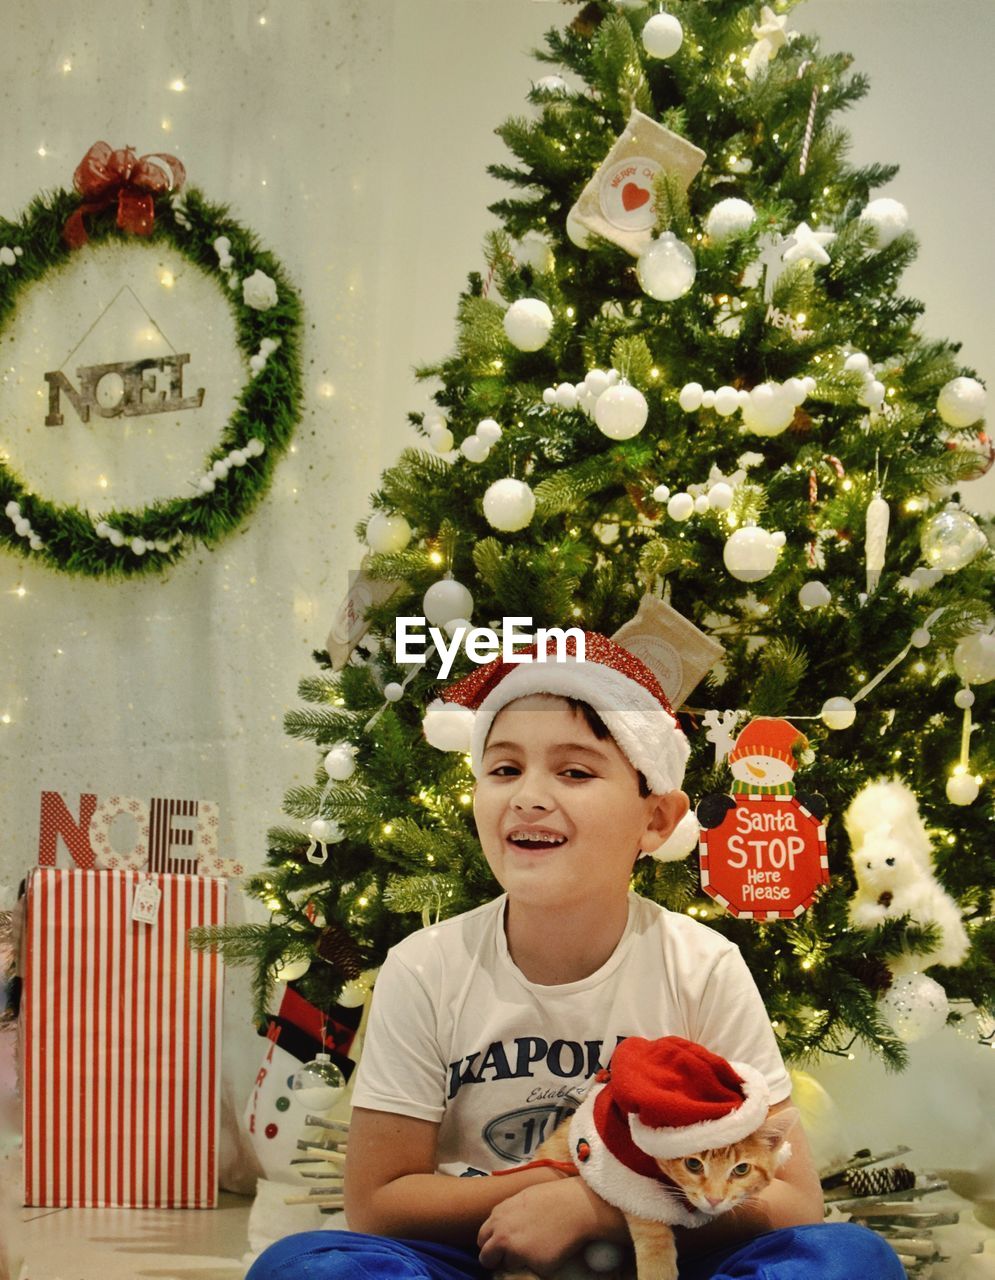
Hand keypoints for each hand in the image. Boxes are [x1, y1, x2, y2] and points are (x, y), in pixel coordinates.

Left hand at [477, 1179, 603, 1274]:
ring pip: (506, 1266)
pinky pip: (529, 1270)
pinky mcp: (532, 1265)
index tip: (500, 1246)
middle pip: (486, 1258)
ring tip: (534, 1249)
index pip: (482, 1238)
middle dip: (495, 1259)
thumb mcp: (520, 1199)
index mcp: (498, 1217)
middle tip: (510, 1256)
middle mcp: (502, 1236)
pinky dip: (537, 1264)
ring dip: (517, 1262)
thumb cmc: (551, 1197)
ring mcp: (516, 1252)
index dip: (491, 1244)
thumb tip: (499, 1228)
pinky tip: (547, 1250)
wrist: (574, 1206)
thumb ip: (505, 1215)